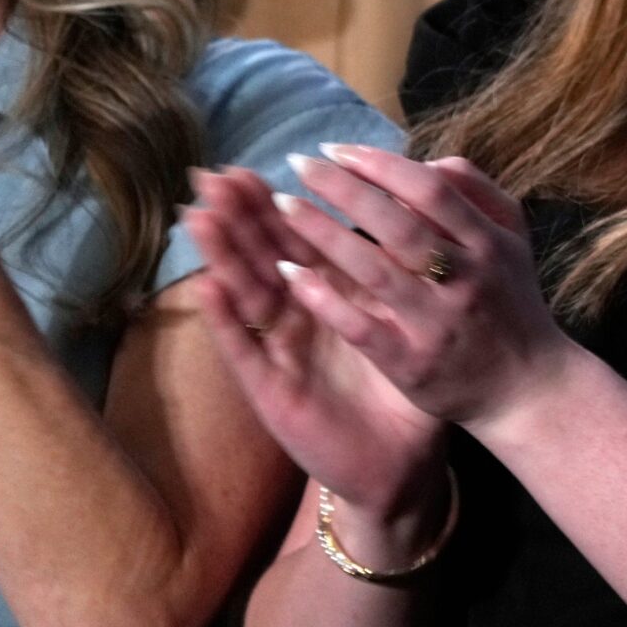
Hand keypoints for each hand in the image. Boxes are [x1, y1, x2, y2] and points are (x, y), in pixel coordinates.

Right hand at [185, 167, 448, 525]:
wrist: (400, 464)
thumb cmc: (408, 393)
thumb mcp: (413, 327)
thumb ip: (411, 277)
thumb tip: (426, 218)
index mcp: (337, 300)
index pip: (305, 241)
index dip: (284, 205)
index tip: (262, 162)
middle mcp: (303, 321)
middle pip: (267, 258)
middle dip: (243, 217)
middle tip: (216, 174)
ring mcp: (283, 354)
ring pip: (247, 294)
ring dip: (223, 255)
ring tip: (200, 213)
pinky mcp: (272, 391)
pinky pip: (246, 351)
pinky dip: (226, 319)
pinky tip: (208, 286)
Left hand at [262, 143, 572, 431]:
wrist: (526, 386)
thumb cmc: (510, 302)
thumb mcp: (512, 238)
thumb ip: (475, 192)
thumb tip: (425, 161)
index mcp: (488, 242)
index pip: (431, 190)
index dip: (381, 165)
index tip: (336, 149)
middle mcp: (465, 278)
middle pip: (397, 223)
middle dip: (343, 189)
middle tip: (298, 165)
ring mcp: (436, 322)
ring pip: (373, 270)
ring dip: (323, 235)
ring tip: (283, 208)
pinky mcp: (411, 363)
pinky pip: (360, 326)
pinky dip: (325, 298)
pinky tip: (290, 272)